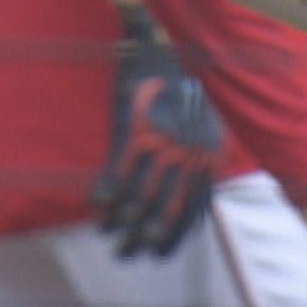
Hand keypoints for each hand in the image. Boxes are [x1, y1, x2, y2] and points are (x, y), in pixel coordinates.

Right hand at [90, 6, 223, 258]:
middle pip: (166, 209)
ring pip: (140, 195)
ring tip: (110, 239)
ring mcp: (161, 145)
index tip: (160, 254)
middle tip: (128, 255)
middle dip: (146, 237)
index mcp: (207, 157)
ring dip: (123, 222)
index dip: (175, 235)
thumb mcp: (208, 125)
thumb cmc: (184, 89)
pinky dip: (108, 190)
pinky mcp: (136, 132)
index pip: (193, 209)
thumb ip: (205, 159)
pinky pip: (120, 170)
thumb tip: (201, 193)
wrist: (163, 51)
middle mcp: (187, 156)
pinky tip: (98, 206)